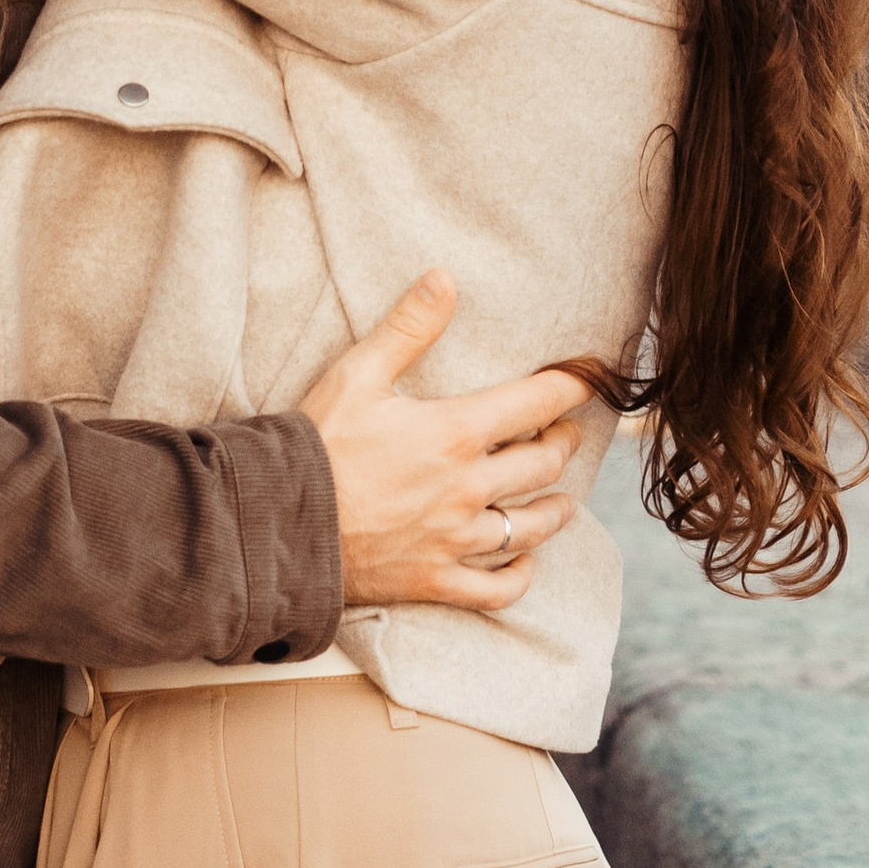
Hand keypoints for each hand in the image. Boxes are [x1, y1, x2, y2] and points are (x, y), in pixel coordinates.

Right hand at [300, 274, 587, 615]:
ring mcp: (455, 539)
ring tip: (563, 499)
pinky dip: (519, 575)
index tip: (588, 380)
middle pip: (543, 465)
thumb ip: (408, 327)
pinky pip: (497, 588)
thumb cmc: (318, 442)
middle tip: (566, 431)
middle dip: (563, 443)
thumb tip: (445, 279)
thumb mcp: (359, 372)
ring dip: (555, 509)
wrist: (280, 522)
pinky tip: (523, 561)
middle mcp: (468, 488)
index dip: (569, 388)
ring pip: (531, 528)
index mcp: (455, 433)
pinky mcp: (436, 579)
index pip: (535, 403)